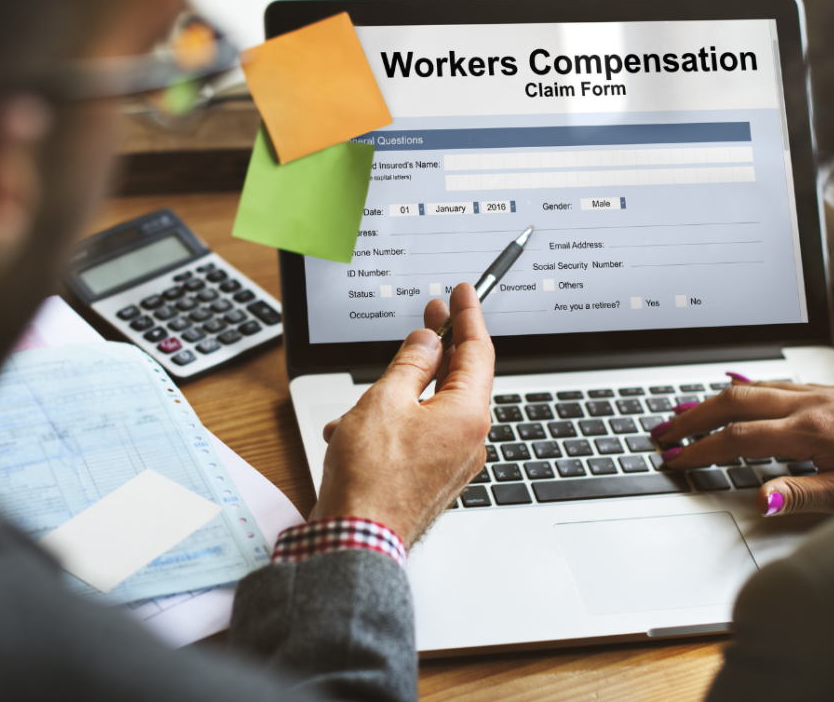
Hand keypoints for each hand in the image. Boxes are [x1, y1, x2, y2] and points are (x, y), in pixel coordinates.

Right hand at [312, 283, 494, 547]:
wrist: (357, 541)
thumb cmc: (371, 479)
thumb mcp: (385, 401)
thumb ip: (410, 364)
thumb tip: (428, 342)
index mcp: (468, 415)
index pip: (477, 351)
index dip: (468, 316)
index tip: (462, 292)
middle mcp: (470, 439)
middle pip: (459, 378)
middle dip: (438, 347)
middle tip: (431, 314)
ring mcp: (454, 461)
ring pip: (432, 408)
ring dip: (399, 394)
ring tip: (362, 400)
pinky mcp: (434, 477)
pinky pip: (420, 435)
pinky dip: (392, 424)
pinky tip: (355, 431)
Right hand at [652, 377, 833, 516]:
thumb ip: (801, 495)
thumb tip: (757, 497)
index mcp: (813, 431)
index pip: (739, 438)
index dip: (701, 449)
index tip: (675, 458)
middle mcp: (813, 403)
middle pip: (735, 400)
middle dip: (692, 414)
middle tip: (662, 428)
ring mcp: (823, 392)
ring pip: (755, 385)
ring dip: (714, 398)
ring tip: (685, 410)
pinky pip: (778, 381)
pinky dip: (747, 386)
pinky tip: (737, 387)